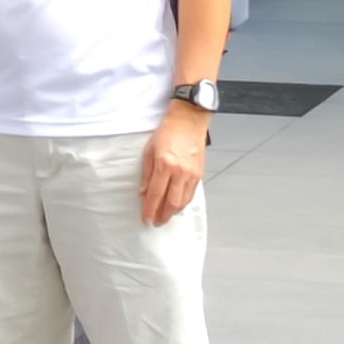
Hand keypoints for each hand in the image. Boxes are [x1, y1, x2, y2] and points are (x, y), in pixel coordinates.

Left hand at [141, 107, 209, 225]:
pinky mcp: (199, 174)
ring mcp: (192, 174)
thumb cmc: (167, 132)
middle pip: (171, 202)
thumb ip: (146, 173)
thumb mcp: (149, 150)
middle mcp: (180, 172)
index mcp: (165, 164)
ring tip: (164, 217)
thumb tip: (143, 193)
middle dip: (162, 216)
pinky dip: (183, 204)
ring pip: (183, 202)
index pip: (155, 194)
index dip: (150, 209)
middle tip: (155, 222)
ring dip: (173, 213)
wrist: (189, 121)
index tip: (145, 218)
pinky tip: (176, 207)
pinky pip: (190, 195)